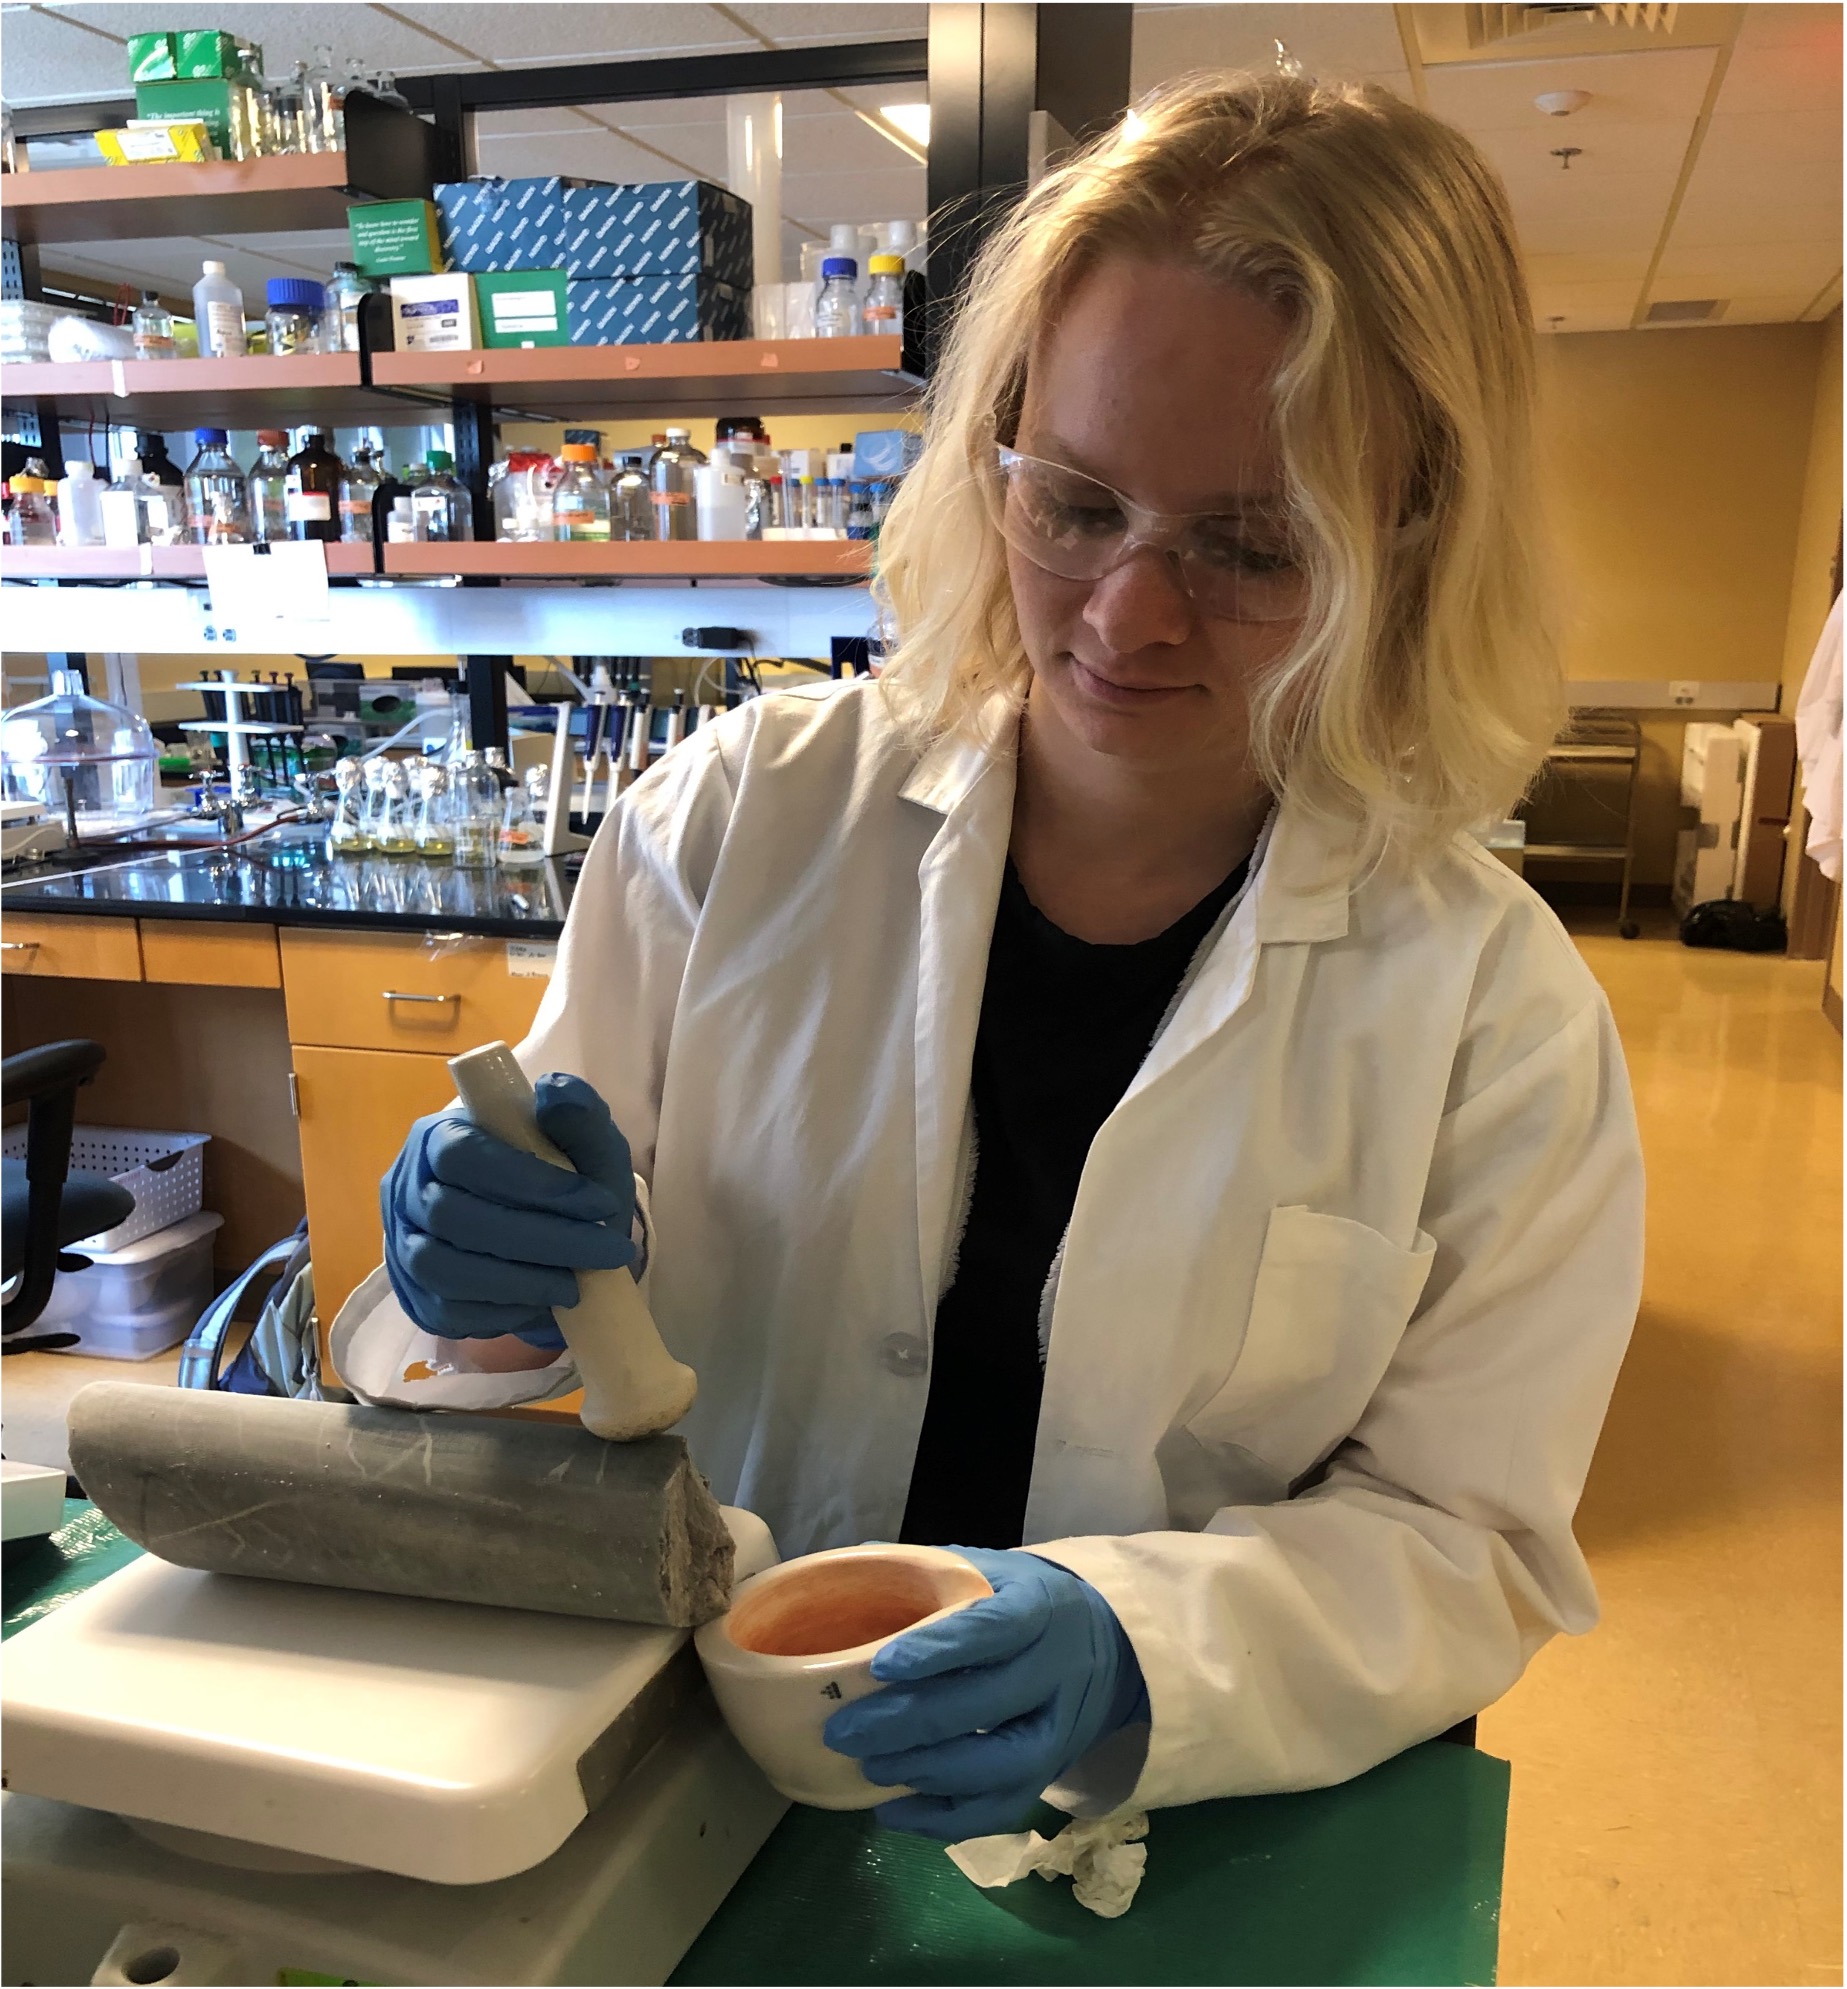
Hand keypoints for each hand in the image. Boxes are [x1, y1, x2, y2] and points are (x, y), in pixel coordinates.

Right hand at [381, 1072, 635, 1348]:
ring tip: (576, 1285)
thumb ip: (579, 1115)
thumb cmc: (568, 1184)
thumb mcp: (588, 1146)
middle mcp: (408, 1186)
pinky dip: (499, 1312)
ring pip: (442, 1268)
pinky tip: (543, 1304)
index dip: (528, 1180)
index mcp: (440, 1135)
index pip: (461, 1155)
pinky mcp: (414, 1294)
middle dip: (540, 1239)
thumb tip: (555, 1091)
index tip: (597, 1202)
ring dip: (519, 1281)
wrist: (559, 1242)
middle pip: (451, 1216)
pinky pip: (444, 1311)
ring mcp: (403, 1243)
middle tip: (605, 1252)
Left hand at [822, 1548, 1148, 1840]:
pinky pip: (1001, 1811)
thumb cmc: (1022, 1602)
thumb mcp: (990, 1569)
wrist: (1106, 1647)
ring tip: (869, 1767)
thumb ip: (929, 1569)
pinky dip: (943, 1820)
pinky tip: (892, 1811)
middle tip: (844, 1731)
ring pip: (1002, 1766)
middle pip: (987, 1704)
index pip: (992, 1629)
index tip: (882, 1666)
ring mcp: (1058, 1731)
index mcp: (1038, 1608)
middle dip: (909, 1723)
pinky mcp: (1048, 1776)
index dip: (939, 1649)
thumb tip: (855, 1562)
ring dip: (928, 1773)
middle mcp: (1056, 1672)